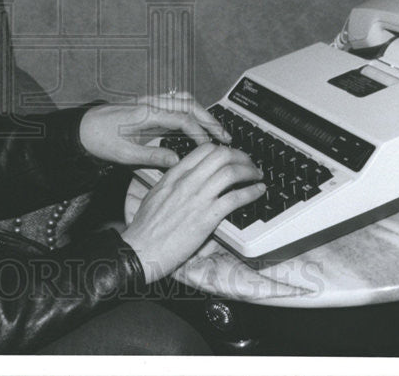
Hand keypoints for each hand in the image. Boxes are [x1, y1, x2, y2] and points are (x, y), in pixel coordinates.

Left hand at [78, 91, 231, 168]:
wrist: (83, 127)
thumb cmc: (101, 139)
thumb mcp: (124, 154)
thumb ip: (152, 156)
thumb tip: (177, 159)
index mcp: (146, 114)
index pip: (182, 119)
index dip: (199, 133)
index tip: (210, 147)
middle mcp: (151, 103)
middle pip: (189, 105)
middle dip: (210, 120)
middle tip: (225, 136)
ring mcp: (151, 102)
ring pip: (184, 100)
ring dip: (203, 112)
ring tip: (217, 129)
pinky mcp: (149, 105)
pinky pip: (176, 101)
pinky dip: (191, 109)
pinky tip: (199, 122)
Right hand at [120, 143, 264, 282]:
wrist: (140, 249)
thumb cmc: (144, 228)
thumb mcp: (155, 195)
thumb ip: (172, 183)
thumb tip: (186, 181)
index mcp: (174, 175)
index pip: (204, 150)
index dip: (223, 150)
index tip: (231, 156)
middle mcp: (187, 182)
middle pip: (221, 155)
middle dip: (241, 156)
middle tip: (249, 163)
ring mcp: (198, 198)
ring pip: (231, 172)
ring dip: (249, 171)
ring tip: (256, 176)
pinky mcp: (207, 217)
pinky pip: (235, 198)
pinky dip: (251, 192)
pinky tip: (258, 192)